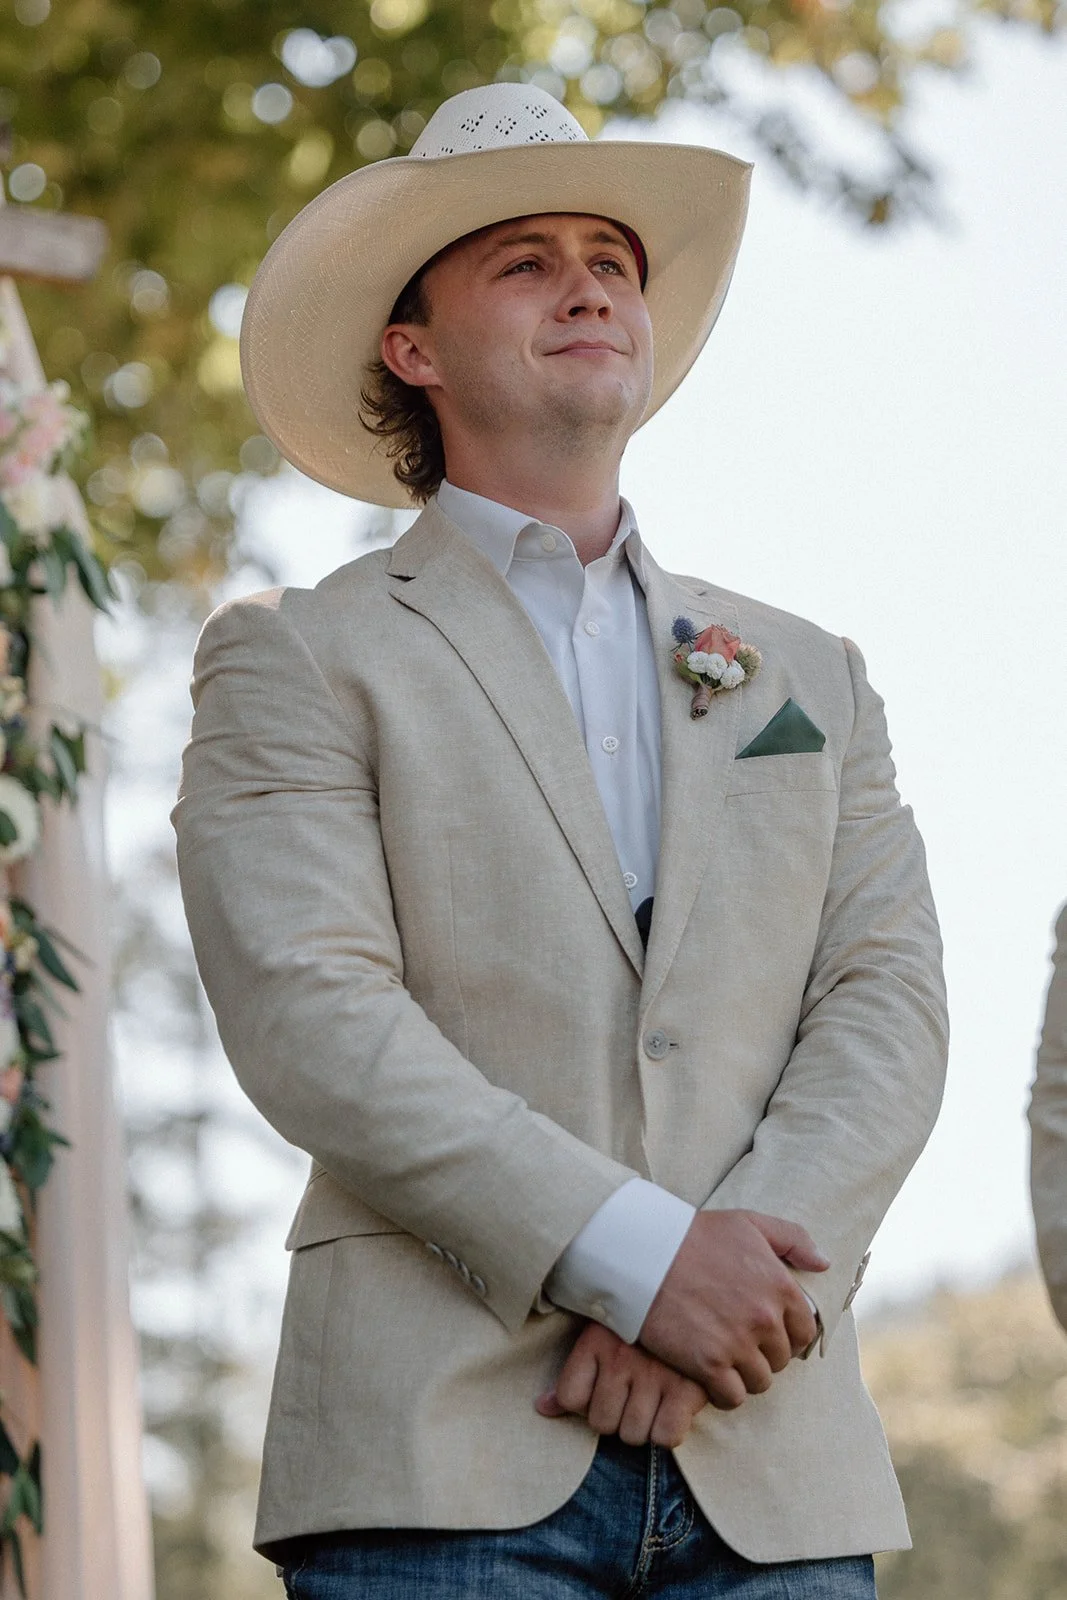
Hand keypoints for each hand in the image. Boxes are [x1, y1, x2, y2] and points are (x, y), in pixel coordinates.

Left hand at [535, 1321, 707, 1447]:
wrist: (699, 1301)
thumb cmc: (645, 1327)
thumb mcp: (604, 1337)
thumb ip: (574, 1377)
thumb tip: (542, 1409)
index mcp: (596, 1340)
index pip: (570, 1398)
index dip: (585, 1403)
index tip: (604, 1389)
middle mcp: (620, 1358)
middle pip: (601, 1423)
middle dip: (617, 1416)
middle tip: (635, 1394)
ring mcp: (653, 1375)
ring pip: (632, 1435)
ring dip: (643, 1425)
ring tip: (655, 1399)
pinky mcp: (686, 1389)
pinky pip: (666, 1437)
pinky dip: (669, 1430)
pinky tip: (674, 1407)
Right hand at [639, 1209, 828, 1411]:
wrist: (646, 1252)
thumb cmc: (696, 1235)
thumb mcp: (749, 1223)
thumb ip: (793, 1239)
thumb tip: (823, 1263)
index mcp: (780, 1287)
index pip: (805, 1331)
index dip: (788, 1334)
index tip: (768, 1332)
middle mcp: (764, 1319)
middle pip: (782, 1359)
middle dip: (765, 1352)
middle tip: (742, 1343)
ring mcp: (737, 1344)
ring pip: (760, 1381)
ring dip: (746, 1374)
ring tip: (727, 1360)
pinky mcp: (707, 1365)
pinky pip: (732, 1397)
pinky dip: (725, 1392)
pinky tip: (712, 1376)